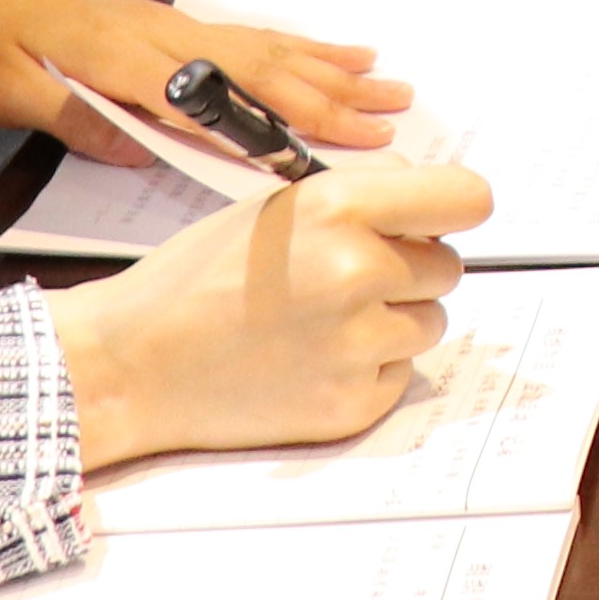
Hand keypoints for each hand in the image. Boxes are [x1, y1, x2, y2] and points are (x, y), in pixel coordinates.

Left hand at [0, 0, 402, 172]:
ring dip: (331, 71)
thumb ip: (77, 116)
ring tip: (390, 86)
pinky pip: (246, 35)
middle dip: (331, 98)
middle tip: (393, 121)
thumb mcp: (7, 87)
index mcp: (122, 57)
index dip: (278, 121)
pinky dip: (298, 45)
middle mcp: (160, 36)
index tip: (332, 142)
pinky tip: (334, 52)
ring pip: (266, 49)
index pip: (216, 95)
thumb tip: (143, 150)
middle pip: (260, 68)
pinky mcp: (167, 25)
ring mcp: (170, 26)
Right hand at [56, 158, 491, 469]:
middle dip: (410, 268)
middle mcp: (358, 272)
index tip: (444, 217)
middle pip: (447, 266)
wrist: (132, 364)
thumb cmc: (196, 278)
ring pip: (429, 322)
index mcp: (340, 207)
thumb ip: (361, 196)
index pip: (466, 197)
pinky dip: (368, 368)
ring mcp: (358, 344)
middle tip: (346, 278)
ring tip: (319, 321)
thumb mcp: (278, 206)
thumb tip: (429, 197)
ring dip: (392, 320)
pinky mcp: (352, 403)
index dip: (457, 206)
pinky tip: (309, 361)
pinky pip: (400, 374)